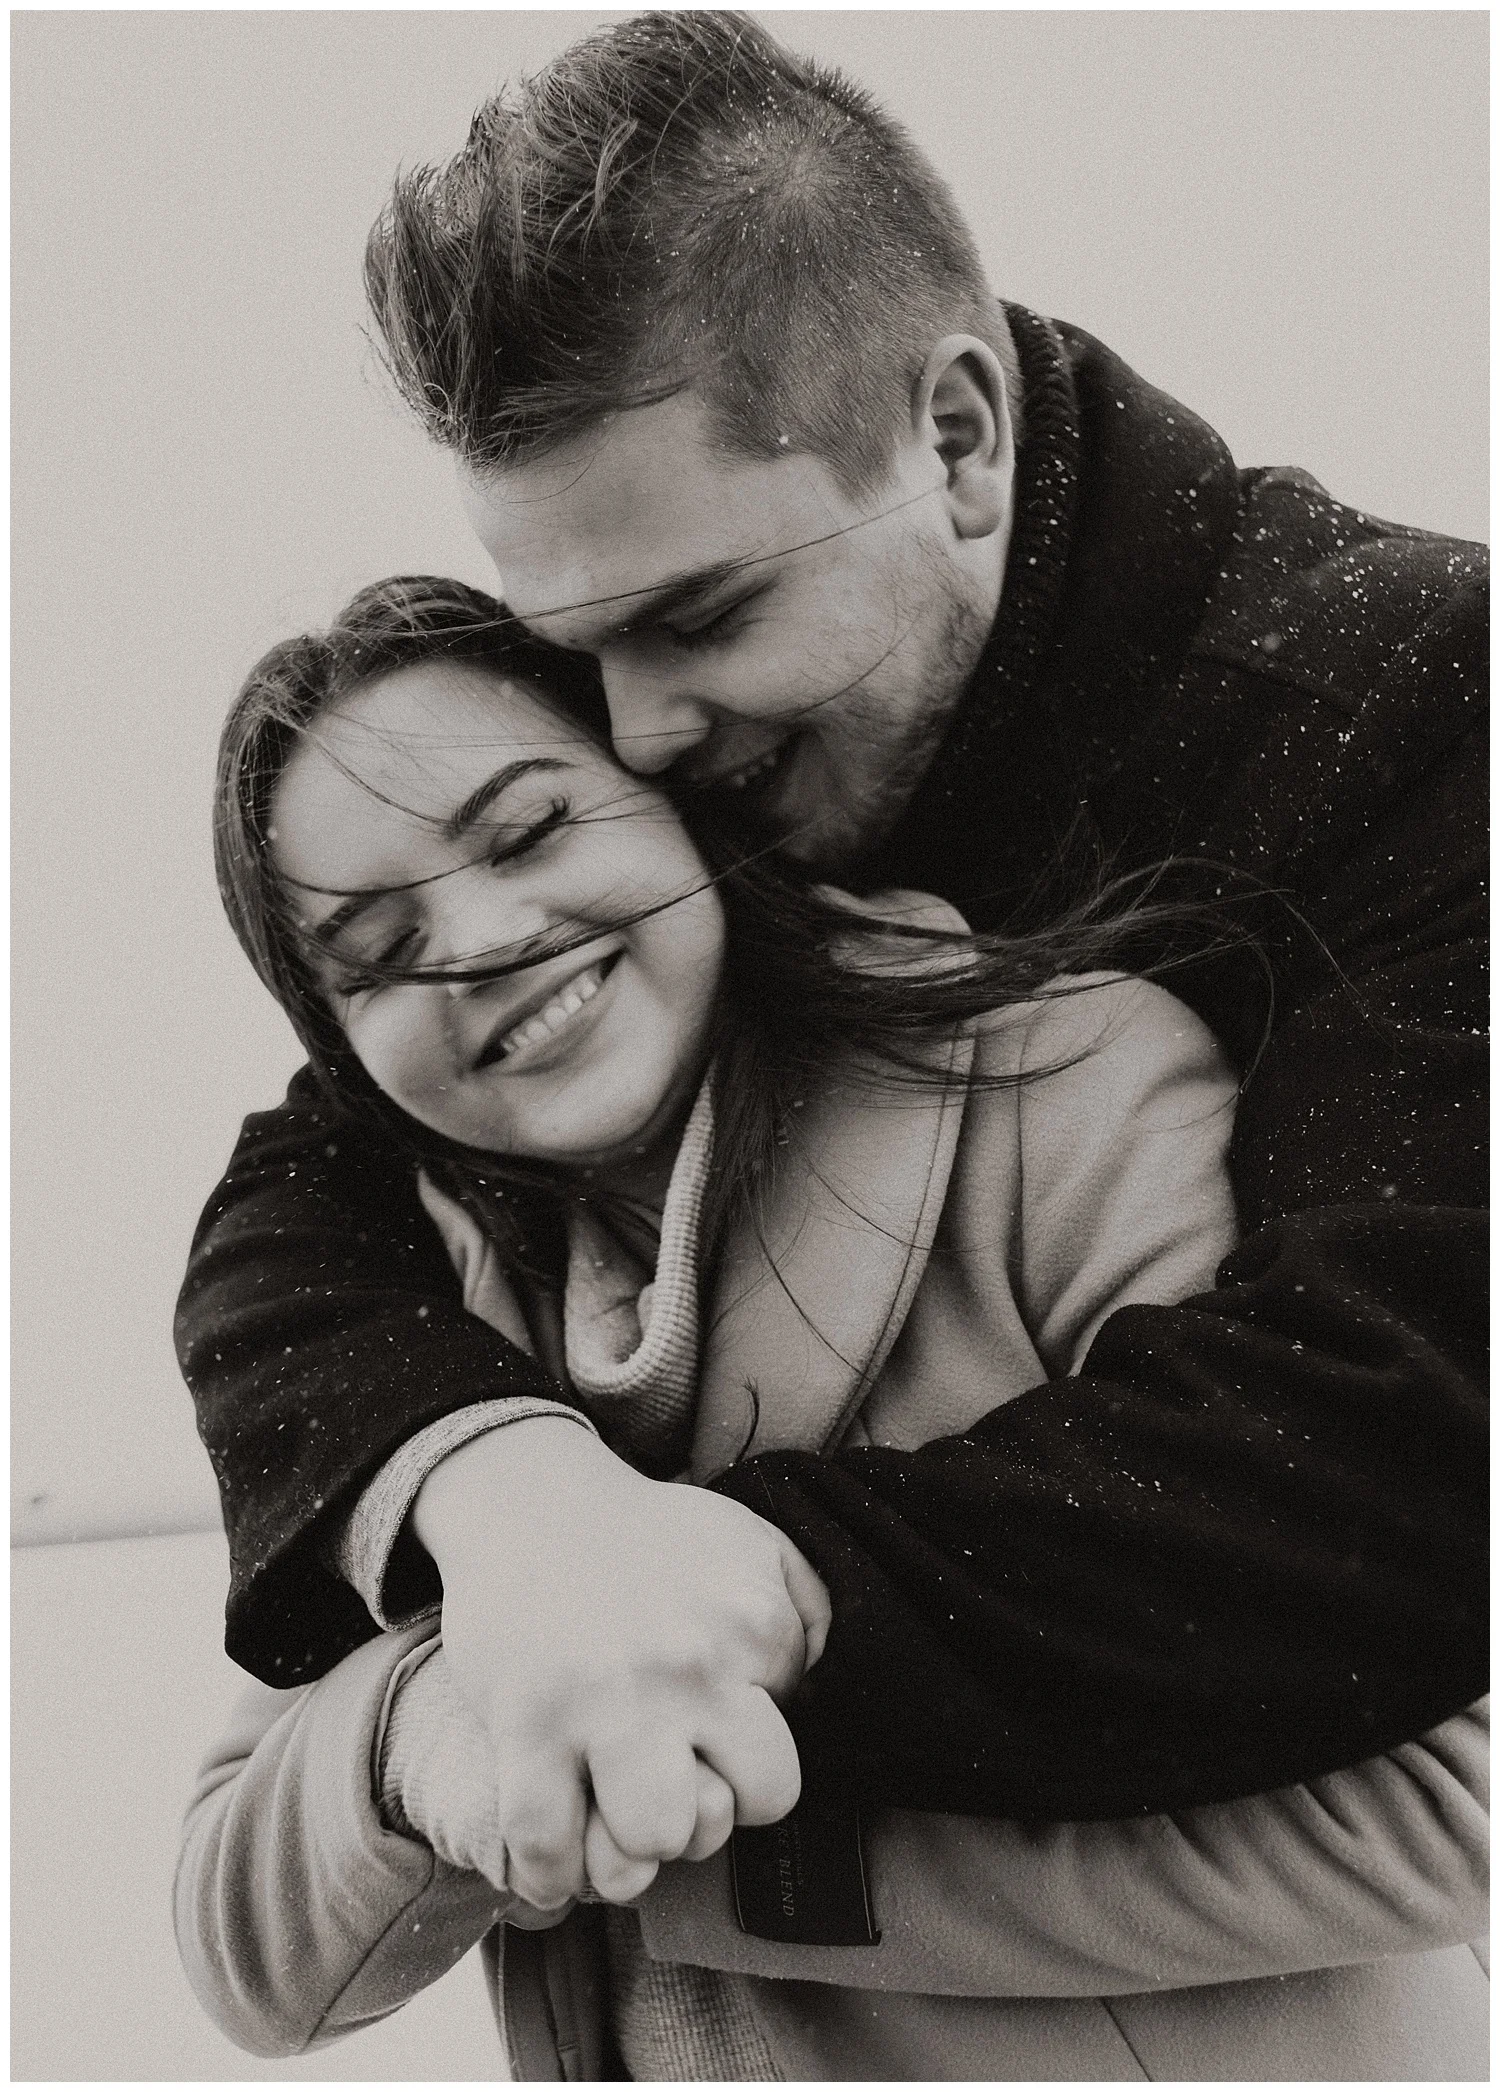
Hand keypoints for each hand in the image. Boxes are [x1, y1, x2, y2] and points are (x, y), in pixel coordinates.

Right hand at [411, 1418, 829, 1909]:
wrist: (529, 1496)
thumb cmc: (649, 1535)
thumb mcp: (752, 1547)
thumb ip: (808, 1611)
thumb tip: (817, 1689)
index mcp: (751, 1627)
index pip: (782, 1767)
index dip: (742, 1767)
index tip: (708, 1745)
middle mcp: (689, 1667)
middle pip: (727, 1820)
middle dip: (698, 1820)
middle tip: (664, 1788)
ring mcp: (604, 1699)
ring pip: (650, 1843)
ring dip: (627, 1850)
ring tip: (612, 1819)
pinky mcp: (525, 1722)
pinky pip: (545, 1847)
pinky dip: (549, 1876)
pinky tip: (554, 1864)